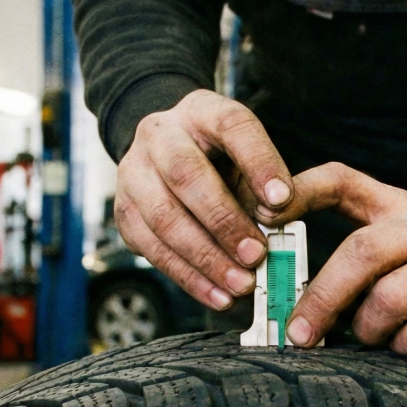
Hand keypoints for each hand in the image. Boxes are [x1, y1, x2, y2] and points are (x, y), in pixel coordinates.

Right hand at [113, 90, 293, 310]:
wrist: (164, 153)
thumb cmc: (218, 159)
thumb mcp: (245, 157)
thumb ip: (263, 185)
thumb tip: (276, 222)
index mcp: (201, 111)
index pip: (232, 126)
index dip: (258, 163)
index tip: (282, 201)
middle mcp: (159, 135)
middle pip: (187, 175)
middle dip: (225, 221)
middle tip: (257, 255)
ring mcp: (133, 172)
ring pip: (164, 218)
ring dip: (206, 258)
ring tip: (241, 284)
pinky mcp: (123, 211)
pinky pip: (152, 249)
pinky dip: (189, 277)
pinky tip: (218, 295)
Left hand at [275, 162, 406, 358]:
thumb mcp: (393, 241)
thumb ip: (344, 245)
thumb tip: (277, 267)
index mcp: (399, 209)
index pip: (344, 182)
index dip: (302, 191)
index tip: (264, 214)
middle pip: (362, 252)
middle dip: (322, 297)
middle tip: (297, 332)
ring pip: (388, 301)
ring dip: (367, 330)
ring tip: (370, 337)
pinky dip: (400, 349)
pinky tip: (405, 347)